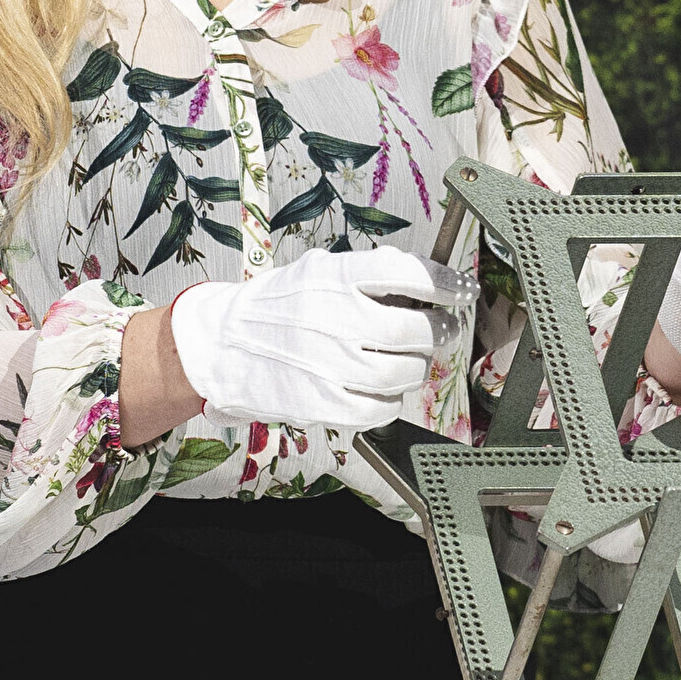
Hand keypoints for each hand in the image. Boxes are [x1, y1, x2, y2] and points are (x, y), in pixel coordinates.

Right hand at [166, 248, 471, 430]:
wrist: (220, 345)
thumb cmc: (275, 306)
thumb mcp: (316, 270)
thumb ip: (366, 274)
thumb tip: (424, 281)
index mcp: (333, 277)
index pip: (407, 273)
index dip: (445, 283)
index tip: (460, 290)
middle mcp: (333, 319)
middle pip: (415, 331)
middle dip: (440, 330)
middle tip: (442, 328)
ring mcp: (328, 365)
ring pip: (404, 373)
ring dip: (416, 367)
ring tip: (408, 359)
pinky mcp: (322, 404)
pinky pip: (380, 409)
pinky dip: (390, 400)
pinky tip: (381, 388)